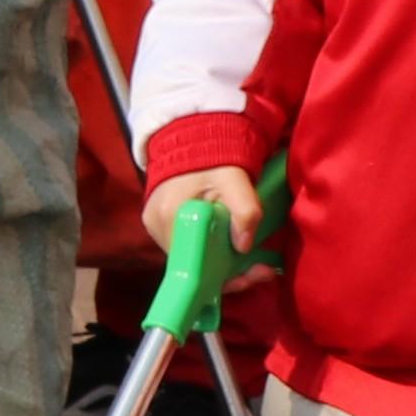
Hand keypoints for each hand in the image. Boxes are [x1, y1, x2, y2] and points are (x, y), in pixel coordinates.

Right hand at [140, 164, 263, 269]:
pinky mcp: (159, 226)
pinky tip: (230, 250)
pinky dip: (209, 253)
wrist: (191, 140)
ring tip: (253, 263)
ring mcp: (155, 228)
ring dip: (221, 265)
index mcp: (170, 216)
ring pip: (191, 260)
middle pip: (192, 266)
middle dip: (228, 274)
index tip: (250, 275)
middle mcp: (156, 227)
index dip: (222, 276)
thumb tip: (243, 246)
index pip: (193, 262)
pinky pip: (187, 249)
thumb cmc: (213, 159)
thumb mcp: (235, 179)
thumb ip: (244, 209)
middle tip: (261, 270)